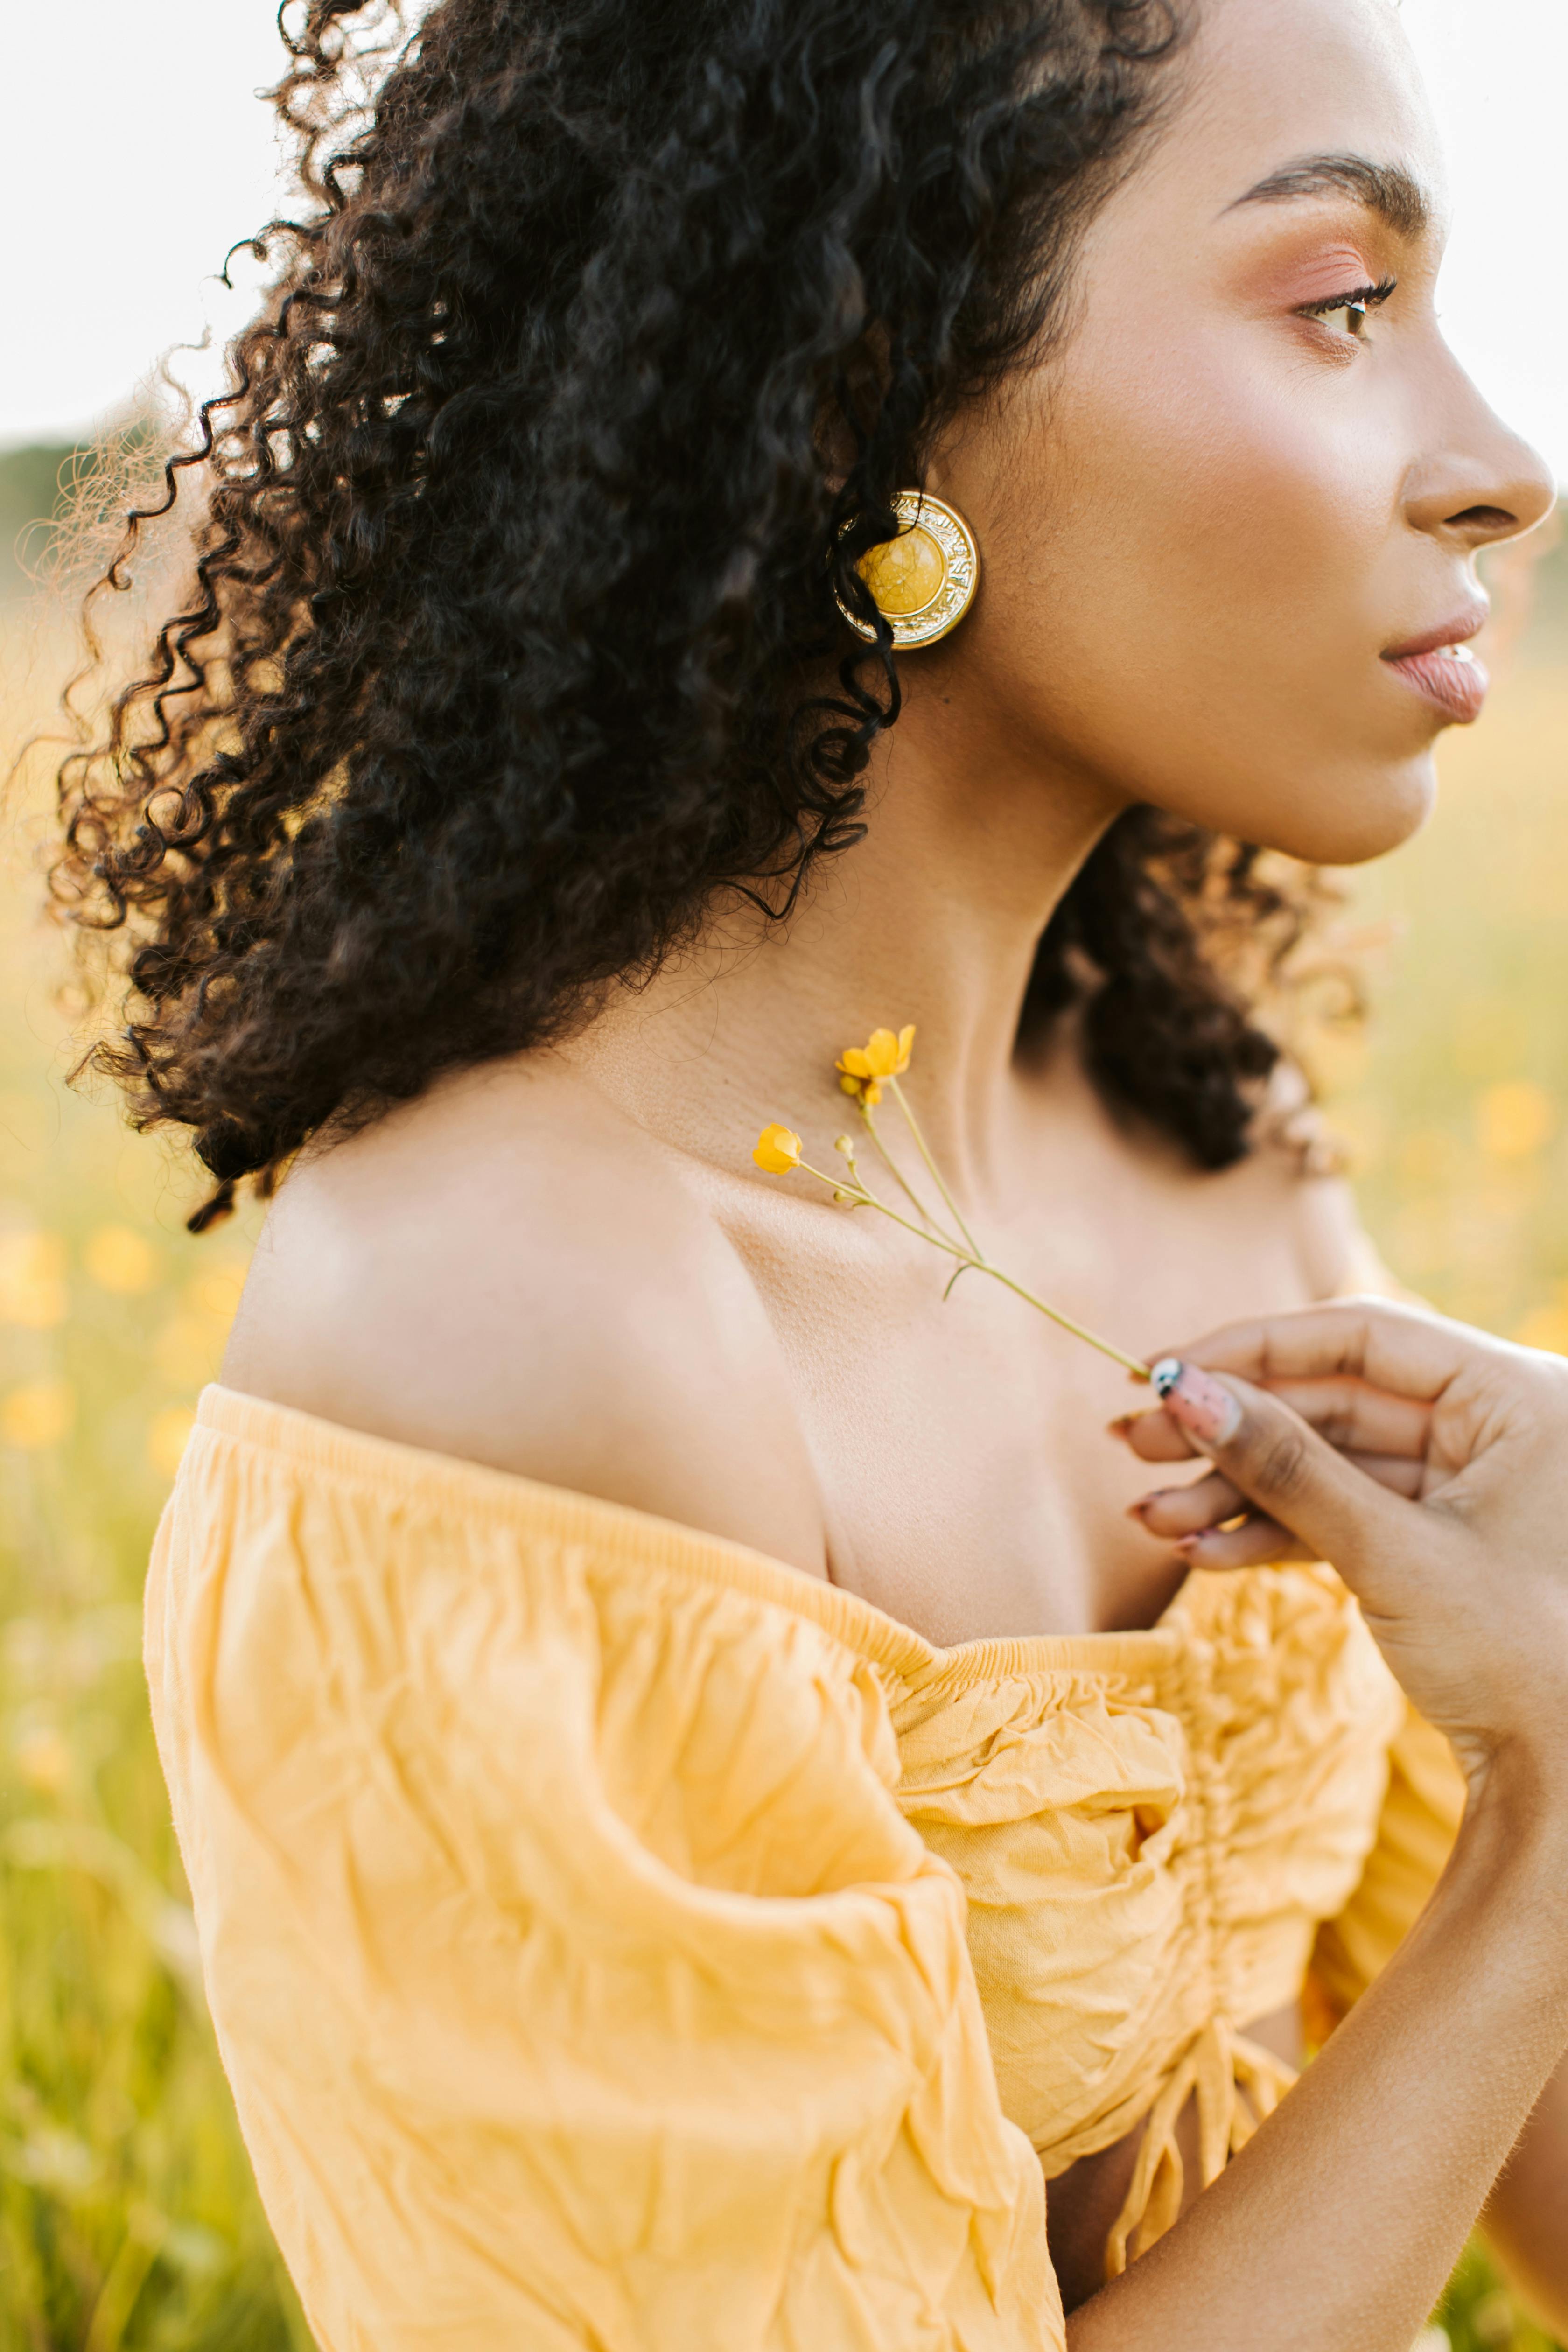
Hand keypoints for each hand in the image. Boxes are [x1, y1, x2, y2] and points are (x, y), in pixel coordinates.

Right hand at [1114, 1298, 1567, 1800]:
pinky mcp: (1435, 1539)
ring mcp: (1466, 1485)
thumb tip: (1183, 1389)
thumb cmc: (1516, 1662)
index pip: (1364, 1335)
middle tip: (1131, 1442)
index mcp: (1519, 1396)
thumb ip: (1288, 1467)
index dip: (1252, 1347)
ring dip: (1234, 1494)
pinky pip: (1341, 1514)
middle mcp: (1497, 1426)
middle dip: (1229, 1430)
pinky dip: (1271, 1534)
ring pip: (1326, 1463)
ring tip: (1151, 1521)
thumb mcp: (1393, 1554)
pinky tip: (1198, 1552)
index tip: (1161, 1369)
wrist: (1561, 1783)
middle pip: (1334, 1398)